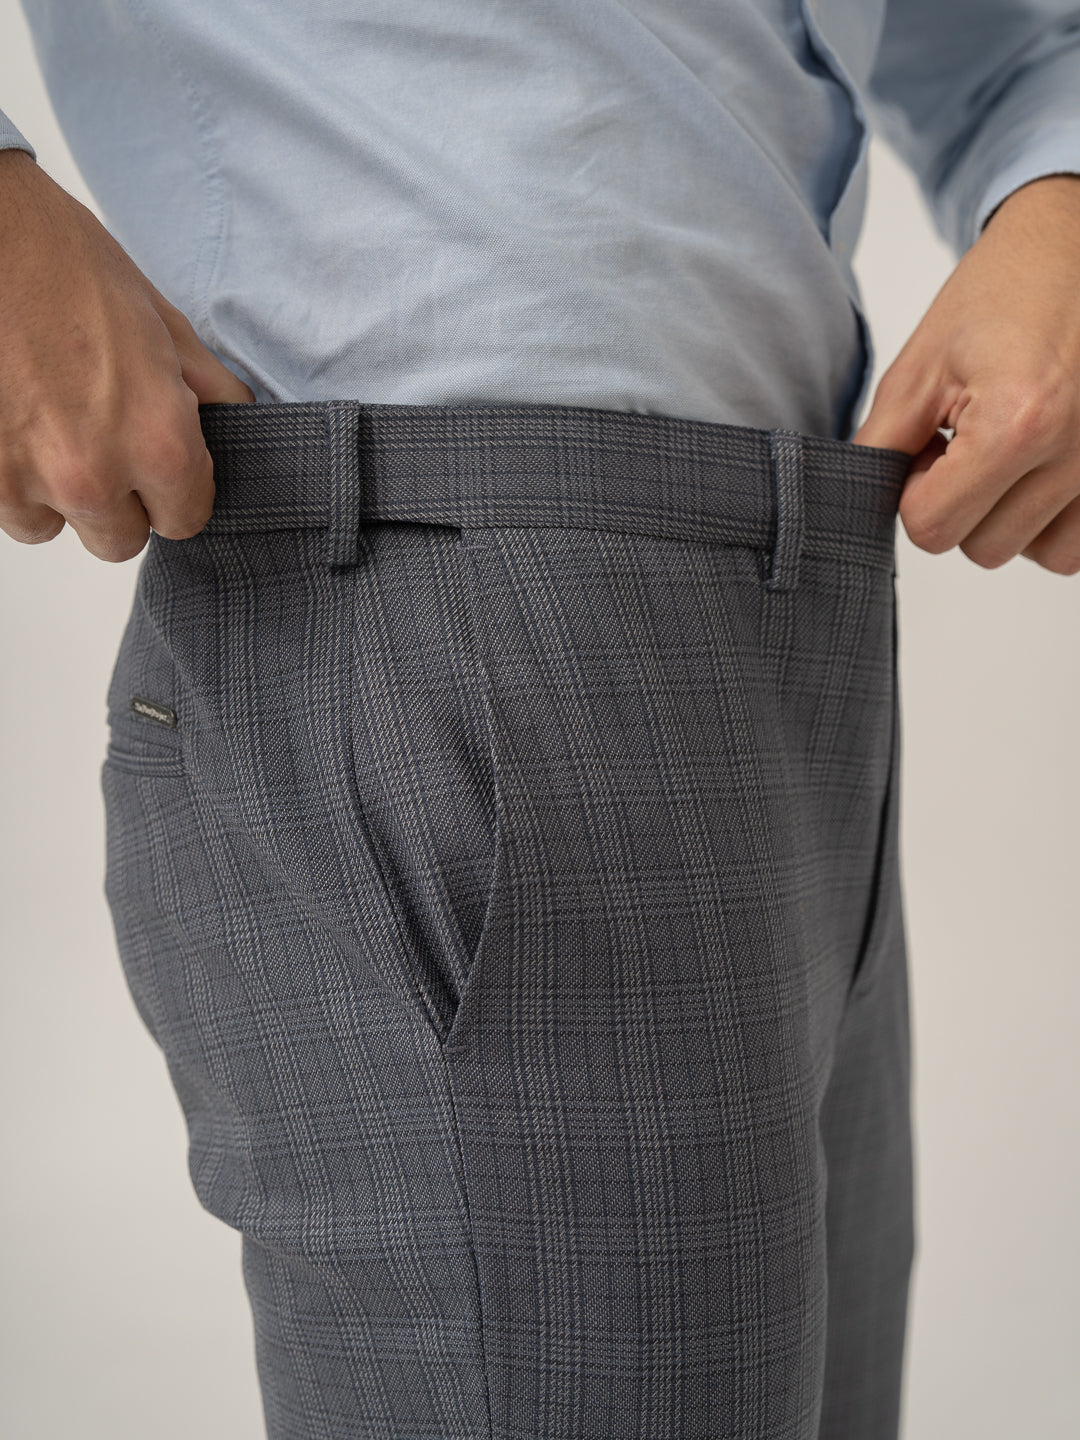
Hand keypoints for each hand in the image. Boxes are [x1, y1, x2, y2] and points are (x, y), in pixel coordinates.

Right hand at [0, 149, 253, 561]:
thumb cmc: (61, 260)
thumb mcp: (161, 322)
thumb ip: (208, 391)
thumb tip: (242, 426)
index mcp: (158, 444)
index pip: (185, 521)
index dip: (174, 493)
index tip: (159, 470)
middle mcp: (94, 477)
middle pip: (120, 540)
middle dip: (116, 502)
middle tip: (98, 440)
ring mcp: (26, 482)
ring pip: (54, 527)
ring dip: (53, 493)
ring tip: (46, 422)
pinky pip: (5, 509)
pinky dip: (8, 477)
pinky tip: (11, 420)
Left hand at [853, 173, 1079, 575]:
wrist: (1073, 246)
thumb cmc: (1002, 293)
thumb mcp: (920, 366)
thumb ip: (880, 447)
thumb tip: (853, 505)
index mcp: (1018, 424)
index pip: (932, 528)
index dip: (915, 492)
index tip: (931, 445)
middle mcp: (1077, 455)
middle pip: (982, 549)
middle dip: (962, 505)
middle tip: (969, 439)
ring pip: (1036, 554)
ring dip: (1010, 518)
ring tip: (1010, 448)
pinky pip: (1079, 545)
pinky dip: (1053, 521)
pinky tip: (1041, 467)